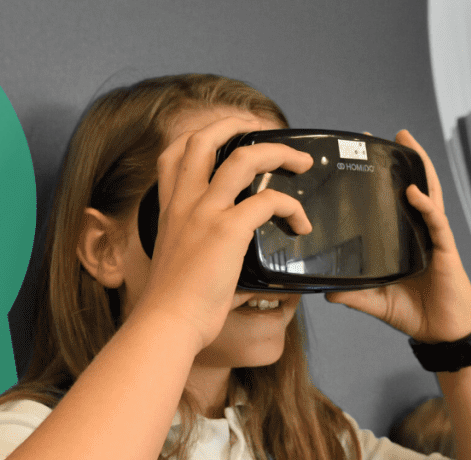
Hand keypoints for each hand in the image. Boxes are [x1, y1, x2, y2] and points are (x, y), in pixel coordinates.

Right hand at [135, 116, 313, 352]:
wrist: (168, 323)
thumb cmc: (175, 305)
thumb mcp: (177, 261)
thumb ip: (196, 246)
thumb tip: (224, 259)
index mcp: (170, 209)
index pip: (174, 153)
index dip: (201, 134)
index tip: (227, 136)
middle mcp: (184, 203)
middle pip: (206, 138)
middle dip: (239, 125)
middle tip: (267, 129)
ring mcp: (205, 213)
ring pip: (245, 159)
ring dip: (279, 153)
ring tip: (302, 162)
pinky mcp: (227, 230)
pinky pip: (268, 201)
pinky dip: (291, 207)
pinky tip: (301, 224)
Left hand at [322, 129, 470, 342]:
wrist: (443, 335)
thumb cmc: (416, 315)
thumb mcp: (377, 302)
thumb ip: (354, 295)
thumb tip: (325, 291)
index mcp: (405, 241)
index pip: (393, 203)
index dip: (383, 180)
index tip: (363, 158)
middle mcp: (421, 234)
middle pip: (414, 187)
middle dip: (403, 160)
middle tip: (387, 135)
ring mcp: (435, 239)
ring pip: (429, 194)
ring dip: (420, 167)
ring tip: (407, 142)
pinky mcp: (445, 251)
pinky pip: (436, 222)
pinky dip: (425, 205)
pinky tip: (413, 191)